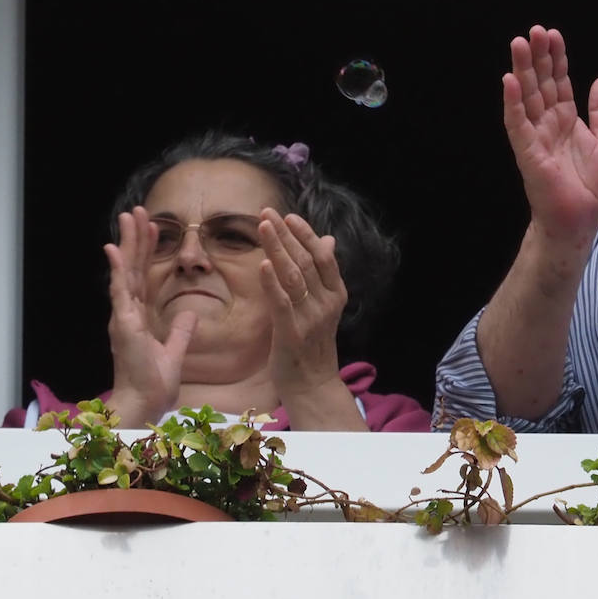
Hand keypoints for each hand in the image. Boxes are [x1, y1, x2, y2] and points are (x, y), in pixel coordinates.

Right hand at [103, 207, 195, 425]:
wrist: (144, 406)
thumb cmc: (154, 384)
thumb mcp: (174, 352)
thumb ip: (181, 331)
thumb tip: (190, 313)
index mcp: (138, 317)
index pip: (144, 276)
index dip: (148, 251)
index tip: (153, 227)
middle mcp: (127, 313)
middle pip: (133, 268)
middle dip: (135, 239)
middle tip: (137, 211)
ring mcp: (123, 317)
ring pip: (125, 273)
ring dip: (127, 244)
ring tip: (128, 218)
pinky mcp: (123, 326)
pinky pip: (120, 293)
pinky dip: (117, 270)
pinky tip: (114, 250)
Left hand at [258, 210, 346, 400]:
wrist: (313, 386)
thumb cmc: (314, 344)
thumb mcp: (324, 306)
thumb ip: (323, 274)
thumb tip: (328, 240)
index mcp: (335, 294)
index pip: (322, 256)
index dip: (306, 234)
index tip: (288, 216)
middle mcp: (326, 304)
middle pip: (305, 261)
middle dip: (285, 235)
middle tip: (267, 212)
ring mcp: (310, 319)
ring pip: (293, 276)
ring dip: (277, 248)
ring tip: (263, 226)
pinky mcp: (291, 334)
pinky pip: (281, 303)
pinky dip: (272, 282)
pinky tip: (262, 264)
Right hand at [502, 25, 597, 243]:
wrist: (581, 219)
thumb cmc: (593, 185)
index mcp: (567, 119)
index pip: (559, 82)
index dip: (556, 58)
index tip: (553, 35)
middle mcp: (548, 123)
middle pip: (541, 83)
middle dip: (537, 56)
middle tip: (533, 30)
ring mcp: (535, 136)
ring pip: (527, 97)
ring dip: (522, 70)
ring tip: (519, 44)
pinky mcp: (527, 151)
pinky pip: (518, 123)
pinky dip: (513, 102)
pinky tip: (510, 81)